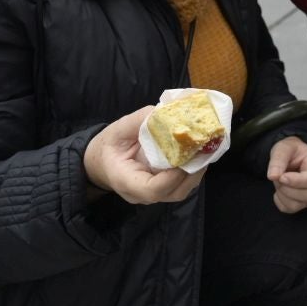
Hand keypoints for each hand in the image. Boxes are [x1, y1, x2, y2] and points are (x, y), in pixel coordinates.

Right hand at [84, 107, 206, 204]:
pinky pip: (180, 184)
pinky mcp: (162, 187)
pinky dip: (193, 169)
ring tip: (205, 148)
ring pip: (180, 190)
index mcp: (126, 181)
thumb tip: (163, 111)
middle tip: (205, 147)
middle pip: (173, 193)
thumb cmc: (108, 146)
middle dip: (192, 171)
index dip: (173, 176)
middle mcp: (141, 194)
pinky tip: (199, 151)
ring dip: (196, 170)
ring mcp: (153, 194)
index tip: (184, 155)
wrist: (100, 161)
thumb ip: (138, 121)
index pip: (153, 190)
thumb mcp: (117, 130)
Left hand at [265, 136, 306, 213]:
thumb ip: (278, 160)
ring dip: (283, 194)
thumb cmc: (291, 151)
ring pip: (299, 204)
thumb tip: (273, 176)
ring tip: (280, 181)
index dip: (297, 181)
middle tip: (278, 175)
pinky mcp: (304, 203)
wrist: (292, 156)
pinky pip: (290, 209)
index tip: (282, 177)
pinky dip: (280, 201)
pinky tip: (280, 190)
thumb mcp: (283, 148)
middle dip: (287, 188)